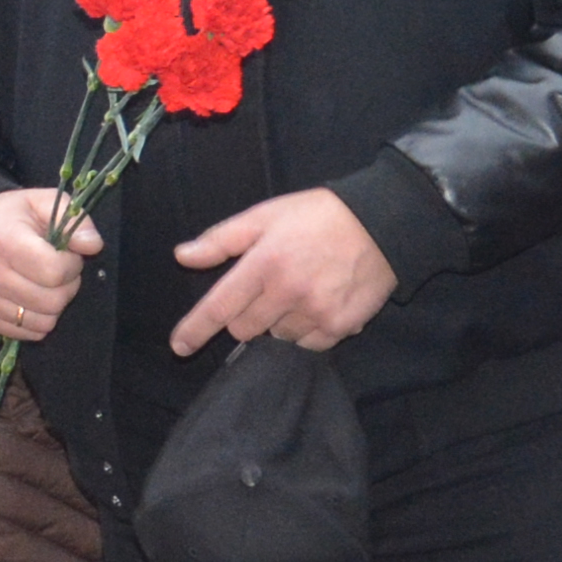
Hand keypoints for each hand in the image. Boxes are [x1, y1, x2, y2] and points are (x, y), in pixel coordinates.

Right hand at [0, 183, 96, 344]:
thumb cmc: (12, 216)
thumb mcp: (42, 202)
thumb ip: (73, 218)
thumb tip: (93, 245)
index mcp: (2, 240)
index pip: (53, 272)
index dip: (71, 266)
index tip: (68, 255)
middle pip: (51, 302)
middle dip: (67, 288)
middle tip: (60, 272)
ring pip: (42, 323)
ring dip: (54, 306)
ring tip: (46, 285)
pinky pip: (27, 333)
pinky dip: (37, 319)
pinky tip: (31, 297)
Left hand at [169, 187, 400, 355]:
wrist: (382, 224)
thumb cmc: (317, 216)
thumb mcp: (265, 215)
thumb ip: (222, 239)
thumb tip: (182, 256)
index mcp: (264, 263)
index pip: (220, 306)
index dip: (195, 329)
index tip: (179, 346)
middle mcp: (287, 292)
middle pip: (245, 329)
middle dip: (246, 315)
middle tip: (268, 289)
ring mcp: (315, 313)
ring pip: (277, 337)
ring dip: (279, 321)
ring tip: (301, 290)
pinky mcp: (340, 327)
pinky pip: (308, 344)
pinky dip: (307, 330)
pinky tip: (320, 303)